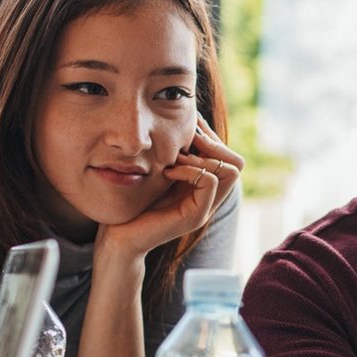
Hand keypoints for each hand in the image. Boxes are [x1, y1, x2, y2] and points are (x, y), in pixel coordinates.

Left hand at [98, 116, 243, 258]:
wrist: (119, 237)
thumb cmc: (134, 201)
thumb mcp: (159, 170)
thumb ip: (175, 154)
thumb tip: (183, 119)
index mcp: (203, 187)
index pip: (227, 155)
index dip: (210, 136)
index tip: (188, 126)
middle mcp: (209, 198)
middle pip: (237, 162)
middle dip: (213, 144)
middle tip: (187, 140)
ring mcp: (205, 209)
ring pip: (230, 170)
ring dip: (203, 156)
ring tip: (177, 156)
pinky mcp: (194, 216)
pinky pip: (209, 181)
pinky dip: (191, 169)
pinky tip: (168, 171)